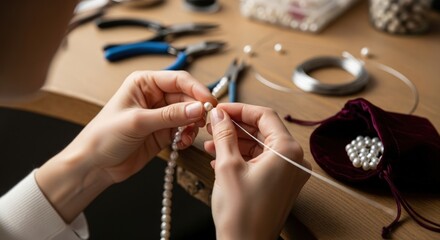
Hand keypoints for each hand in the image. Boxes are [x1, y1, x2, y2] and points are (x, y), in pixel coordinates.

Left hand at [36, 70, 215, 221]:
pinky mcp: (163, 132)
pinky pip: (184, 129)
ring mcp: (160, 115)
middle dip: (197, 109)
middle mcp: (154, 96)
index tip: (209, 102)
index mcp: (144, 83)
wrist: (95, 165)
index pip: (178, 80)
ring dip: (193, 124)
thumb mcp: (138, 122)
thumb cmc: (104, 136)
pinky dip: (187, 135)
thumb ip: (170, 115)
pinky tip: (181, 143)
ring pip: (188, 114)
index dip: (196, 89)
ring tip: (188, 135)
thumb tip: (198, 108)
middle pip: (187, 97)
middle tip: (203, 122)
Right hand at [204, 103, 310, 239]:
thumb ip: (224, 135)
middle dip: (236, 126)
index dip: (240, 109)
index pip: (265, 116)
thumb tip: (219, 115)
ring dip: (235, 142)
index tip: (221, 109)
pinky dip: (241, 157)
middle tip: (214, 124)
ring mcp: (288, 173)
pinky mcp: (279, 184)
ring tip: (212, 142)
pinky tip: (220, 157)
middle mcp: (294, 161)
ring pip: (260, 146)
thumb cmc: (241, 215)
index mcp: (288, 152)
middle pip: (263, 130)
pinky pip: (261, 161)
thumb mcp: (227, 166)